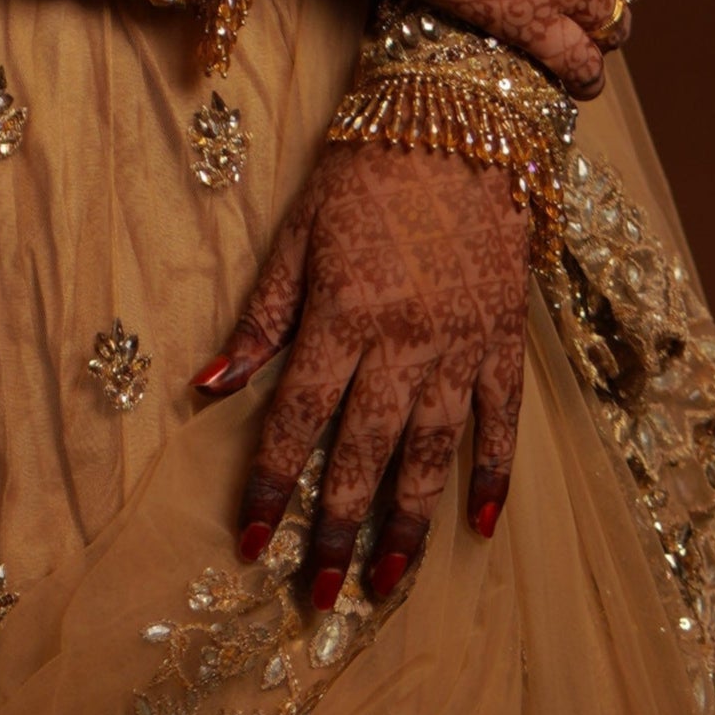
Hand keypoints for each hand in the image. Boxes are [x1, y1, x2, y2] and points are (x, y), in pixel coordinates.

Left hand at [195, 141, 530, 600]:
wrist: (459, 119)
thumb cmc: (365, 171)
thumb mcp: (298, 233)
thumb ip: (261, 317)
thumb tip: (209, 388)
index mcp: (343, 313)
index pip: (297, 419)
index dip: (271, 487)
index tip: (249, 543)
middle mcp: (403, 340)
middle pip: (364, 452)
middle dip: (335, 528)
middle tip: (317, 595)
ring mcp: (460, 343)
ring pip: (432, 451)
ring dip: (408, 523)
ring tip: (385, 582)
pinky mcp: (504, 336)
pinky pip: (501, 419)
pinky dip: (493, 473)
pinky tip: (479, 524)